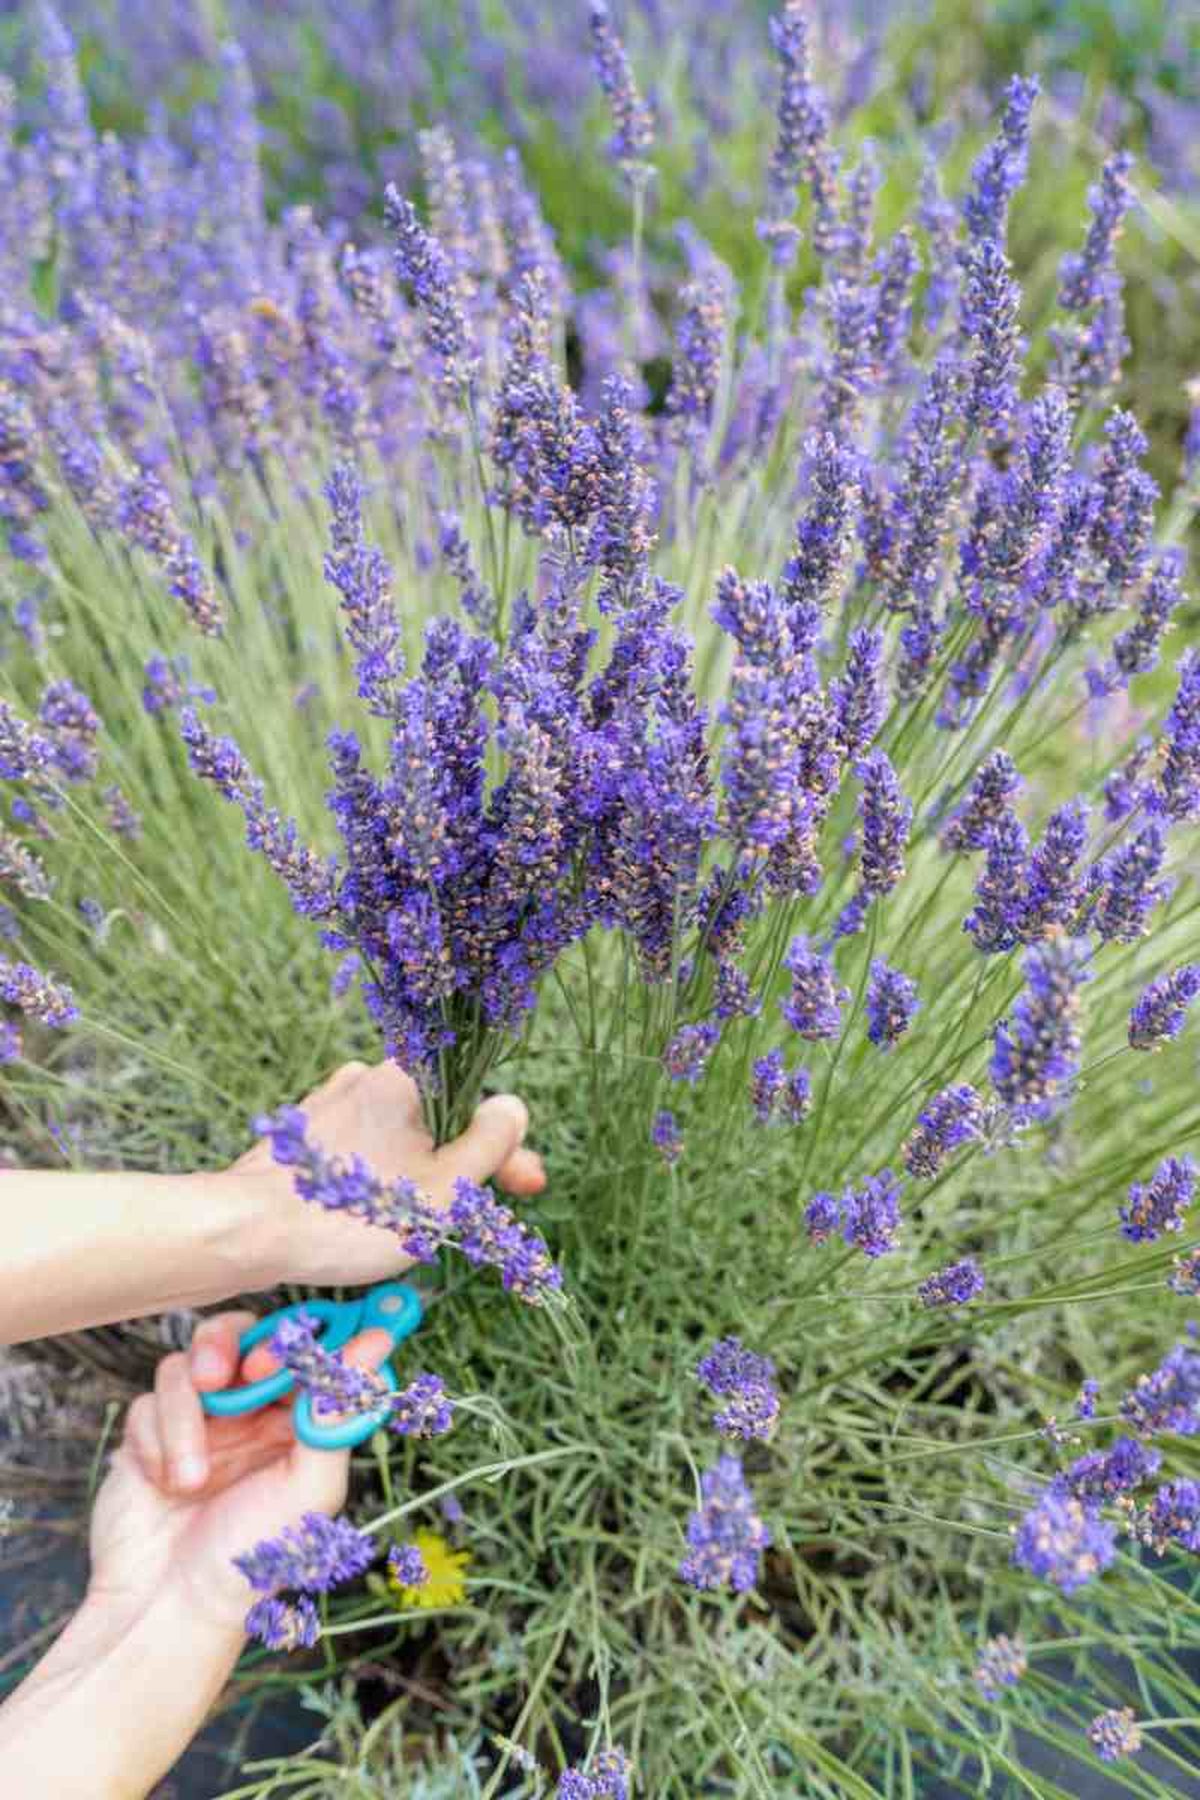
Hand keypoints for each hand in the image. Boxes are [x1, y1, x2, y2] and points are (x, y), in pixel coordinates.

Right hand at [90, 1312, 389, 1630]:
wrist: (170, 1607)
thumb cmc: (253, 1558)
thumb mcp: (310, 1487)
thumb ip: (337, 1413)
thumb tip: (377, 1348)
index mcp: (298, 1420)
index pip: (306, 1349)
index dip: (304, 1334)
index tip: (301, 1344)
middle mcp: (249, 1413)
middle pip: (242, 1335)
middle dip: (236, 1345)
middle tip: (242, 1371)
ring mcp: (199, 1421)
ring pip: (191, 1364)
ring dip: (189, 1413)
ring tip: (194, 1475)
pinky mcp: (151, 1434)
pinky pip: (148, 1402)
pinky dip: (160, 1439)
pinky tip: (169, 1483)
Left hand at [224, 1060, 545, 1290]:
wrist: (246, 1232)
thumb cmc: (353, 1216)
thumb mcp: (446, 1188)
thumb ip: (491, 1142)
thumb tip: (513, 1106)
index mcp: (407, 1077)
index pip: (479, 1101)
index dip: (507, 1147)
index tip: (526, 1185)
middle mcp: (365, 1076)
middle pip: (437, 1118)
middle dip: (461, 1165)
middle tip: (474, 1215)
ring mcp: (328, 1102)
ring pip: (395, 1137)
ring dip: (415, 1174)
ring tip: (408, 1225)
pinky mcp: (299, 1134)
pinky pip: (357, 1149)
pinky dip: (373, 1178)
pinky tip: (367, 1215)